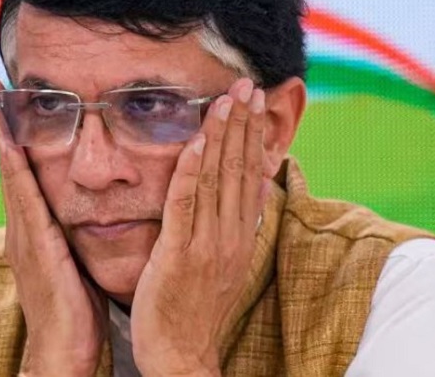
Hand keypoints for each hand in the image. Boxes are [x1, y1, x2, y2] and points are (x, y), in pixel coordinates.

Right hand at [0, 77, 107, 376]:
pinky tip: (12, 145)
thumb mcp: (74, 260)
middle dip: (1, 125)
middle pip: (12, 166)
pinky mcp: (33, 248)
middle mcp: (23, 227)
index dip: (16, 137)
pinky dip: (15, 171)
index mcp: (35, 229)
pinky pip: (25, 201)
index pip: (24, 174)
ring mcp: (24, 236)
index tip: (10, 103)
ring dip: (4, 136)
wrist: (62, 350)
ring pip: (13, 175)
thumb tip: (94, 211)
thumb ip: (74, 233)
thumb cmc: (75, 307)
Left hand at [131, 78, 266, 376]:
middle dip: (243, 124)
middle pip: (238, 169)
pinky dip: (193, 171)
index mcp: (240, 235)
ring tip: (226, 100)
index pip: (250, 174)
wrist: (183, 355)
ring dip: (222, 136)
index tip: (254, 103)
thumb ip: (235, 224)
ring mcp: (208, 244)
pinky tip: (198, 143)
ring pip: (217, 180)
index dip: (252, 136)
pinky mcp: (180, 255)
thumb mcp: (225, 263)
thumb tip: (252, 188)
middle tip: (247, 85)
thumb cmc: (197, 308)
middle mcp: (231, 235)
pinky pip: (187, 205)